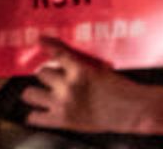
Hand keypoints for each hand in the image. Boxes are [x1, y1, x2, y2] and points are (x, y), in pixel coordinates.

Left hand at [24, 38, 150, 133]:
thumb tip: (62, 57)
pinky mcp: (61, 121)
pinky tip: (44, 111)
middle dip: (46, 74)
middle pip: (40, 73)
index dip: (47, 46)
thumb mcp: (103, 70)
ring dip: (36, 92)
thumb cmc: (122, 89)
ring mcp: (62, 104)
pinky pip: (34, 117)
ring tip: (43, 93)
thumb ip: (83, 63)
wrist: (132, 110)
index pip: (58, 53)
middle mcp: (69, 87)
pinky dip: (37, 114)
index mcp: (82, 71)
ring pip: (30, 94)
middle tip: (52, 77)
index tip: (39, 40)